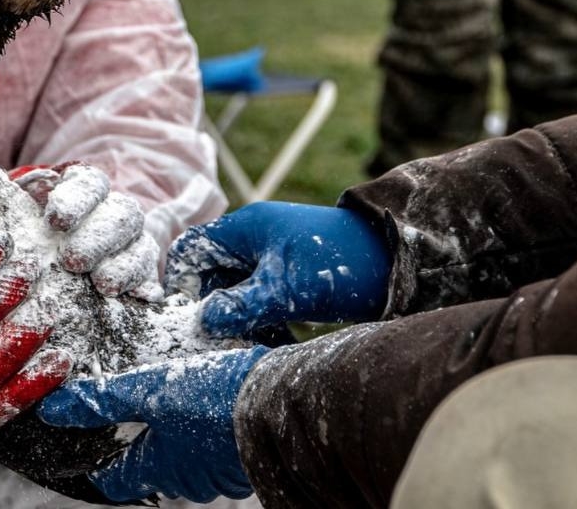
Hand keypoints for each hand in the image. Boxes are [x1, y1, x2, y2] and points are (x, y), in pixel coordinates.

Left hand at [11, 163, 159, 297]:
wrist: (43, 269)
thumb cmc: (23, 237)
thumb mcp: (10, 216)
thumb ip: (2, 204)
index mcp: (83, 190)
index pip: (89, 184)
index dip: (76, 200)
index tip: (54, 220)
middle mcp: (113, 214)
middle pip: (122, 214)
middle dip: (98, 237)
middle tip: (71, 260)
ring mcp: (132, 245)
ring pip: (141, 246)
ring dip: (124, 265)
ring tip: (103, 285)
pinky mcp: (141, 277)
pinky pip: (151, 279)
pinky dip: (147, 287)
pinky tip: (142, 298)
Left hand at [37, 347, 269, 502]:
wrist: (282, 401)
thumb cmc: (216, 399)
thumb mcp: (152, 389)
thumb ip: (105, 399)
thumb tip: (55, 409)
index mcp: (159, 468)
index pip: (114, 482)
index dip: (96, 464)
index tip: (83, 446)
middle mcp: (189, 479)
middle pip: (151, 468)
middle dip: (139, 442)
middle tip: (128, 409)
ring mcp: (221, 470)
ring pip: (186, 455)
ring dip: (175, 431)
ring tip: (170, 396)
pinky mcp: (245, 452)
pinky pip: (215, 445)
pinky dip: (205, 425)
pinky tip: (207, 398)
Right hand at [165, 202, 391, 338]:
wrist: (395, 261)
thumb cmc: (340, 263)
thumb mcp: (286, 289)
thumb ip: (241, 306)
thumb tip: (203, 323)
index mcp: (246, 228)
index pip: (191, 249)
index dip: (181, 282)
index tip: (187, 317)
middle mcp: (255, 239)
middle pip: (212, 275)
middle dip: (214, 310)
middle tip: (221, 342)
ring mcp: (273, 257)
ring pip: (237, 292)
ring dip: (241, 321)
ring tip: (254, 348)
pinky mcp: (289, 277)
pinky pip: (261, 300)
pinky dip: (263, 322)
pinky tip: (278, 344)